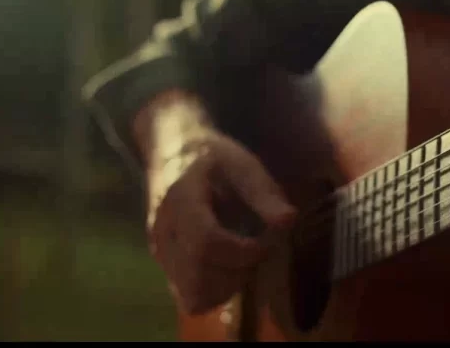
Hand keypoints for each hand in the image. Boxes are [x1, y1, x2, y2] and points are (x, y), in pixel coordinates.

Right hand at [139, 93, 295, 313]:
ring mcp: (160, 252)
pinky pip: (188, 297)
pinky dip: (214, 291)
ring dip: (227, 287)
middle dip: (238, 273)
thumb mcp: (241, 163)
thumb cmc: (211, 157)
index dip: (243, 252)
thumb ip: (263, 192)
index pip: (206, 243)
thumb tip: (289, 221)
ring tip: (243, 259)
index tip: (265, 243)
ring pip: (193, 296)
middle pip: (198, 278)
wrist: (171, 152)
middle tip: (256, 250)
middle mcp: (164, 232)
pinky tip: (228, 267)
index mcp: (181, 201)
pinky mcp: (164, 265)